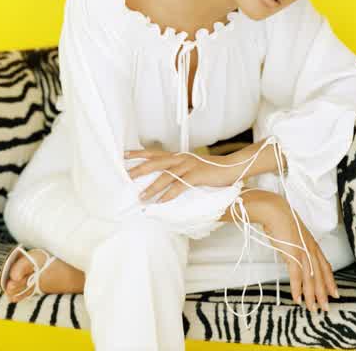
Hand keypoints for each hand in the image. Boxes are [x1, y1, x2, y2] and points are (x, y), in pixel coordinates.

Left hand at [124, 144, 238, 201]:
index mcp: (178, 156)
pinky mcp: (197, 175)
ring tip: (141, 197)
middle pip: (155, 162)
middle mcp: (181, 158)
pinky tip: (160, 202)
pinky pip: (180, 186)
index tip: (124, 155)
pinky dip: (169, 194)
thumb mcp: (191, 167)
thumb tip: (165, 179)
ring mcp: (189, 166)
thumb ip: (178, 170)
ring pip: (165, 176)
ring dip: (152, 187)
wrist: (231, 168)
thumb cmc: (211, 170)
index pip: (154, 153)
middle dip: (139, 170)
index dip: (138, 153)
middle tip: (126, 177)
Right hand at [259, 195, 338, 311]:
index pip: (325, 266)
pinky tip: (297, 299)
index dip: (330, 281)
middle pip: (320, 275)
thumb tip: (294, 255)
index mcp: (312, 244)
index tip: (334, 293)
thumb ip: (297, 245)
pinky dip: (297, 288)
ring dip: (311, 295)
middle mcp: (311, 249)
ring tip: (312, 308)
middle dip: (323, 293)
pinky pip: (296, 275)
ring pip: (310, 278)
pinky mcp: (292, 254)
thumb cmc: (281, 220)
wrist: (274, 211)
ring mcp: (302, 251)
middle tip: (325, 308)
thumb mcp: (293, 234)